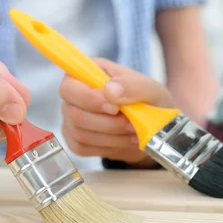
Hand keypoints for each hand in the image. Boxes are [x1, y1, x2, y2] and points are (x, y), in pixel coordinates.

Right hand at [59, 57, 173, 165]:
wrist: (153, 127)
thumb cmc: (148, 100)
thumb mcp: (149, 89)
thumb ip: (131, 85)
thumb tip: (109, 90)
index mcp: (86, 74)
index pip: (69, 86)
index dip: (89, 99)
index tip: (115, 107)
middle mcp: (73, 96)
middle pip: (74, 114)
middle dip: (108, 123)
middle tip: (132, 123)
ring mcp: (71, 120)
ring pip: (80, 134)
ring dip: (112, 136)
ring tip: (133, 131)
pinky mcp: (75, 141)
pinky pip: (82, 148)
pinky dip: (108, 147)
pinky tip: (123, 140)